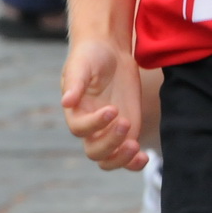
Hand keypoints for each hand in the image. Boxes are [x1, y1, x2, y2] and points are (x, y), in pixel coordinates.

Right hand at [60, 38, 148, 170]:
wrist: (109, 50)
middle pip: (94, 151)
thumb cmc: (90, 55)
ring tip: (137, 149)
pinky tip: (145, 157)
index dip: (95, 124)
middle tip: (126, 124)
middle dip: (110, 143)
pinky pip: (127, 155)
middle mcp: (91, 127)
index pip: (80, 129)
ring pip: (110, 160)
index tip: (112, 109)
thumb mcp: (81, 64)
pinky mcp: (126, 130)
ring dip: (122, 159)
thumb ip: (75, 83)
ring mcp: (109, 131)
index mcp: (75, 113)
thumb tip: (66, 102)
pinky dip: (134, 162)